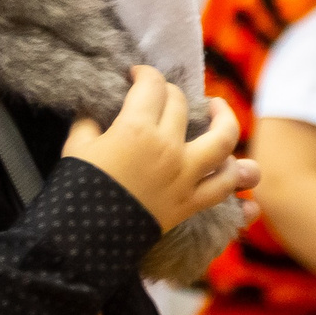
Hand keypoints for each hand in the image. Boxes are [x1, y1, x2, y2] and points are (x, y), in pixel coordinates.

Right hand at [65, 68, 243, 231]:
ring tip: (218, 111)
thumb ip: (89, 120)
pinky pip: (224, 188)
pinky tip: (238, 166)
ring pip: (224, 140)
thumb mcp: (77, 146)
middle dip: (171, 93)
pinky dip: (237, 178)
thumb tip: (95, 107)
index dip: (145, 74)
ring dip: (226, 120)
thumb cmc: (77, 188)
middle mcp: (168, 148)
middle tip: (161, 95)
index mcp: (136, 129)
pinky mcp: (191, 203)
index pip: (152, 86)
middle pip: (183, 105)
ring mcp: (185, 176)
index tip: (137, 75)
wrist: (86, 240)